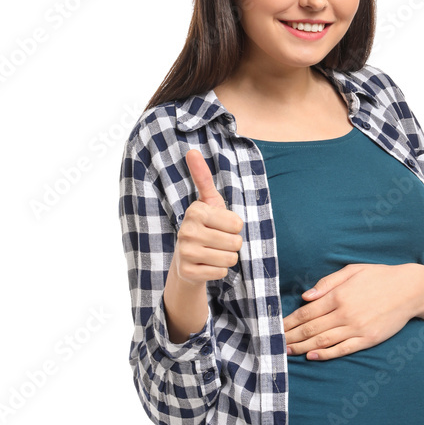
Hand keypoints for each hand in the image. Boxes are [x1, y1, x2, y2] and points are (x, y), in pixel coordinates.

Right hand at [174, 148, 243, 285]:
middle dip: (232, 244)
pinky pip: (221, 272)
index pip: (237, 223)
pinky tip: (207, 265)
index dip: (234, 227)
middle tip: (217, 242)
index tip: (219, 226)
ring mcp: (186, 253)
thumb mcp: (208, 202)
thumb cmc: (204, 227)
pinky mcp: (188, 272)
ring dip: (226, 258)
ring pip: (230, 258)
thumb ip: (203, 177)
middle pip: (235, 242)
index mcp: (195, 211)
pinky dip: (219, 271)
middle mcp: (187, 231)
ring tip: (213, 253)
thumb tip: (192, 151)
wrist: (186, 261)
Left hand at [282, 263, 423, 360]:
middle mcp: (345, 313)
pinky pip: (343, 349)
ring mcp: (357, 328)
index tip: (276, 327)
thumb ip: (327, 284)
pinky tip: (312, 356)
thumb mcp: (352, 271)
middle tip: (274, 343)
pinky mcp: (369, 339)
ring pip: (323, 341)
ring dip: (302, 347)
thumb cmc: (380, 276)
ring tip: (287, 352)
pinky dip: (326, 354)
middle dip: (291, 337)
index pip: (306, 312)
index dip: (289, 321)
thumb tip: (305, 296)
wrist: (411, 289)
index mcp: (339, 295)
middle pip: (311, 328)